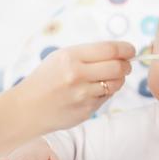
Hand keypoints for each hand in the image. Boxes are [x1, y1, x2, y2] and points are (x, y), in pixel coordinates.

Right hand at [9, 41, 134, 132]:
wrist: (26, 109)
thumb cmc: (45, 79)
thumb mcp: (61, 57)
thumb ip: (89, 54)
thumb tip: (120, 52)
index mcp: (71, 57)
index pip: (110, 49)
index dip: (126, 49)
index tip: (131, 50)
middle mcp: (78, 75)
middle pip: (119, 67)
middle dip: (126, 65)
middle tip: (125, 65)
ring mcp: (83, 95)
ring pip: (117, 84)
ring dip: (119, 79)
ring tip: (108, 78)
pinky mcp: (87, 110)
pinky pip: (107, 97)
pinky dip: (106, 92)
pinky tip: (93, 91)